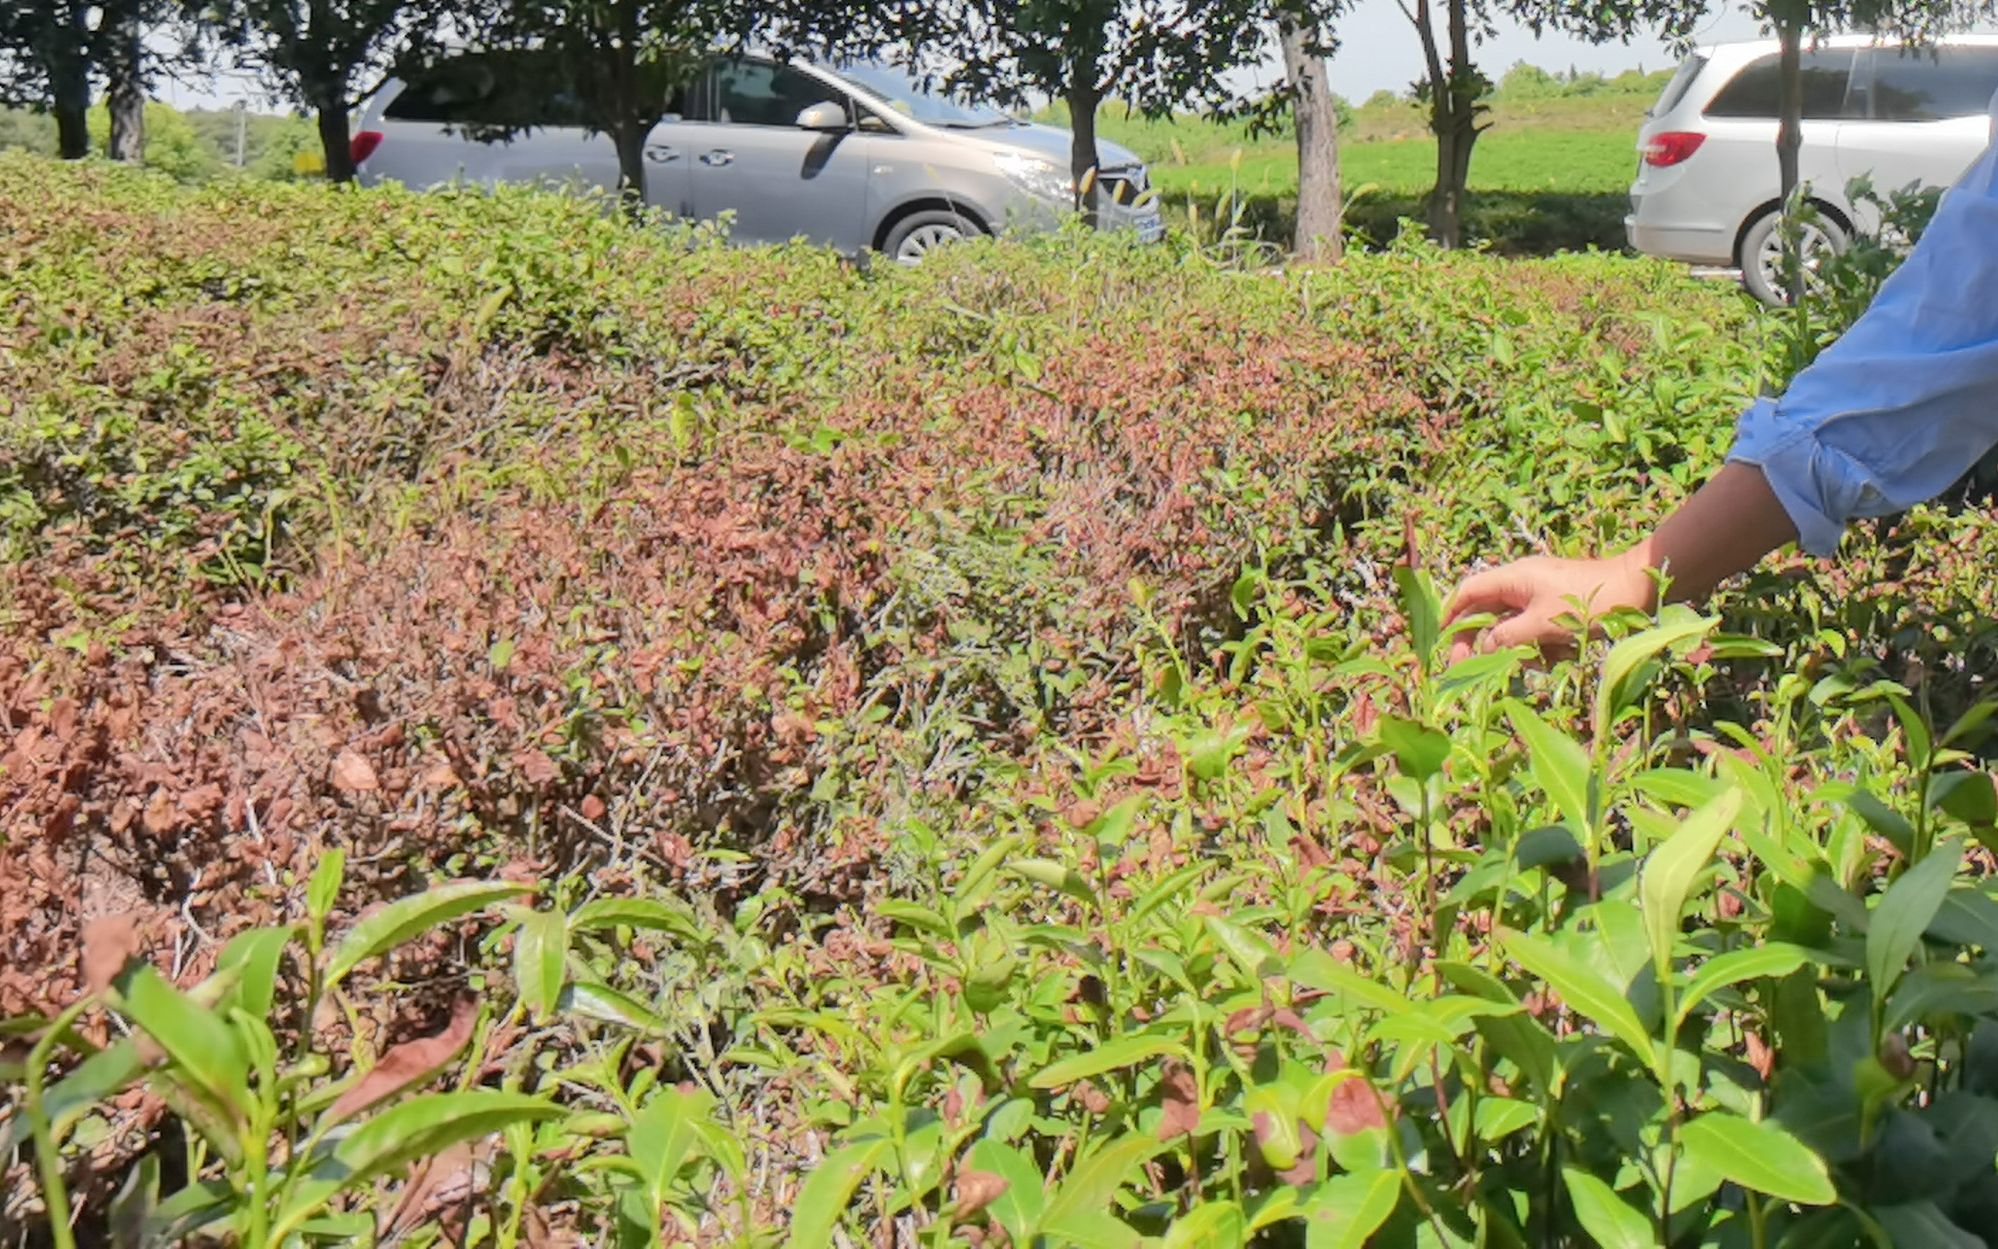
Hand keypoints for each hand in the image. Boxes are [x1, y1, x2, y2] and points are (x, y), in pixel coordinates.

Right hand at [1444, 553, 1653, 658]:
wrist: (1637, 589)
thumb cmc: (1590, 601)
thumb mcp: (1544, 623)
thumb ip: (1508, 637)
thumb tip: (1485, 649)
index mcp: (1513, 578)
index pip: (1469, 592)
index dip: (1451, 614)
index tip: (1442, 640)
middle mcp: (1521, 585)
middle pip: (1487, 614)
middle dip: (1482, 643)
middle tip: (1470, 669)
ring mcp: (1539, 597)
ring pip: (1512, 629)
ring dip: (1520, 649)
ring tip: (1542, 661)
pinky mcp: (1556, 611)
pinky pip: (1536, 632)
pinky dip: (1542, 647)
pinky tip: (1561, 655)